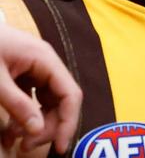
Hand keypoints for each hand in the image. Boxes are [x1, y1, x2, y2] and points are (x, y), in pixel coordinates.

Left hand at [0, 26, 81, 154]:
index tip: (59, 147)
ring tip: (17, 140)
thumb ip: (17, 104)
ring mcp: (37, 68)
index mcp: (45, 60)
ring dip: (37, 122)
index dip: (69, 121)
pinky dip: (27, 114)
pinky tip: (13, 129)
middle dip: (48, 126)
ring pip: (49, 100)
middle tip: (26, 146)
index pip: (70, 94)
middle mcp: (47, 64)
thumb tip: (37, 130)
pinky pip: (35, 97)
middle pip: (61, 100)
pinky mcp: (26, 73)